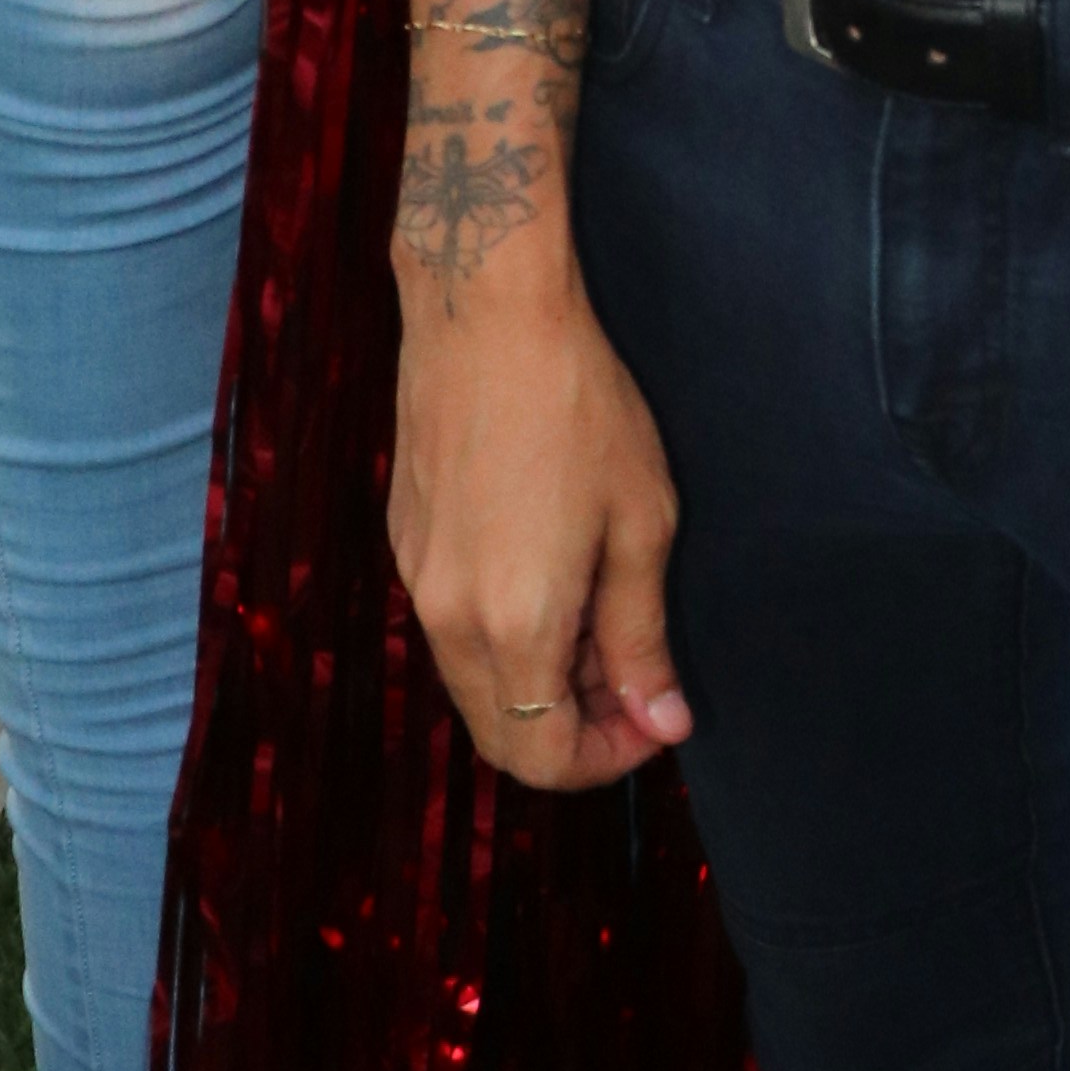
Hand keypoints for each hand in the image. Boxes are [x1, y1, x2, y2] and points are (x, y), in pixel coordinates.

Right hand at [387, 264, 691, 791]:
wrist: (485, 310)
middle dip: (575, 728)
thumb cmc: (578, 403)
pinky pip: (452, 628)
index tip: (657, 715)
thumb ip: (643, 635)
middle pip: (501, 734)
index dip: (609, 761)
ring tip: (601, 615)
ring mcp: (416, 581)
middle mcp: (448, 620)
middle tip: (637, 676)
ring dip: (539, 682)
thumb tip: (663, 720)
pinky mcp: (406, 542)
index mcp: (512, 626)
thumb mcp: (640, 520)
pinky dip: (504, 636)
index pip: (543, 760)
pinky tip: (552, 572)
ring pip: (474, 684)